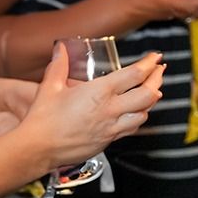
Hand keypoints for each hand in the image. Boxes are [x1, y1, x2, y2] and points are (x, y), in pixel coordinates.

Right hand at [15, 43, 164, 168]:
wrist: (38, 149)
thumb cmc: (43, 119)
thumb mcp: (50, 87)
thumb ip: (59, 65)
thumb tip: (61, 48)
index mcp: (99, 92)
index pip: (135, 74)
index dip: (149, 64)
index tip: (155, 57)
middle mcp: (110, 110)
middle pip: (148, 94)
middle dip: (158, 80)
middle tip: (160, 71)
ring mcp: (111, 127)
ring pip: (144, 113)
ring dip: (151, 101)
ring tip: (152, 90)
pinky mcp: (108, 141)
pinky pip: (132, 128)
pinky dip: (139, 117)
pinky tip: (137, 113)